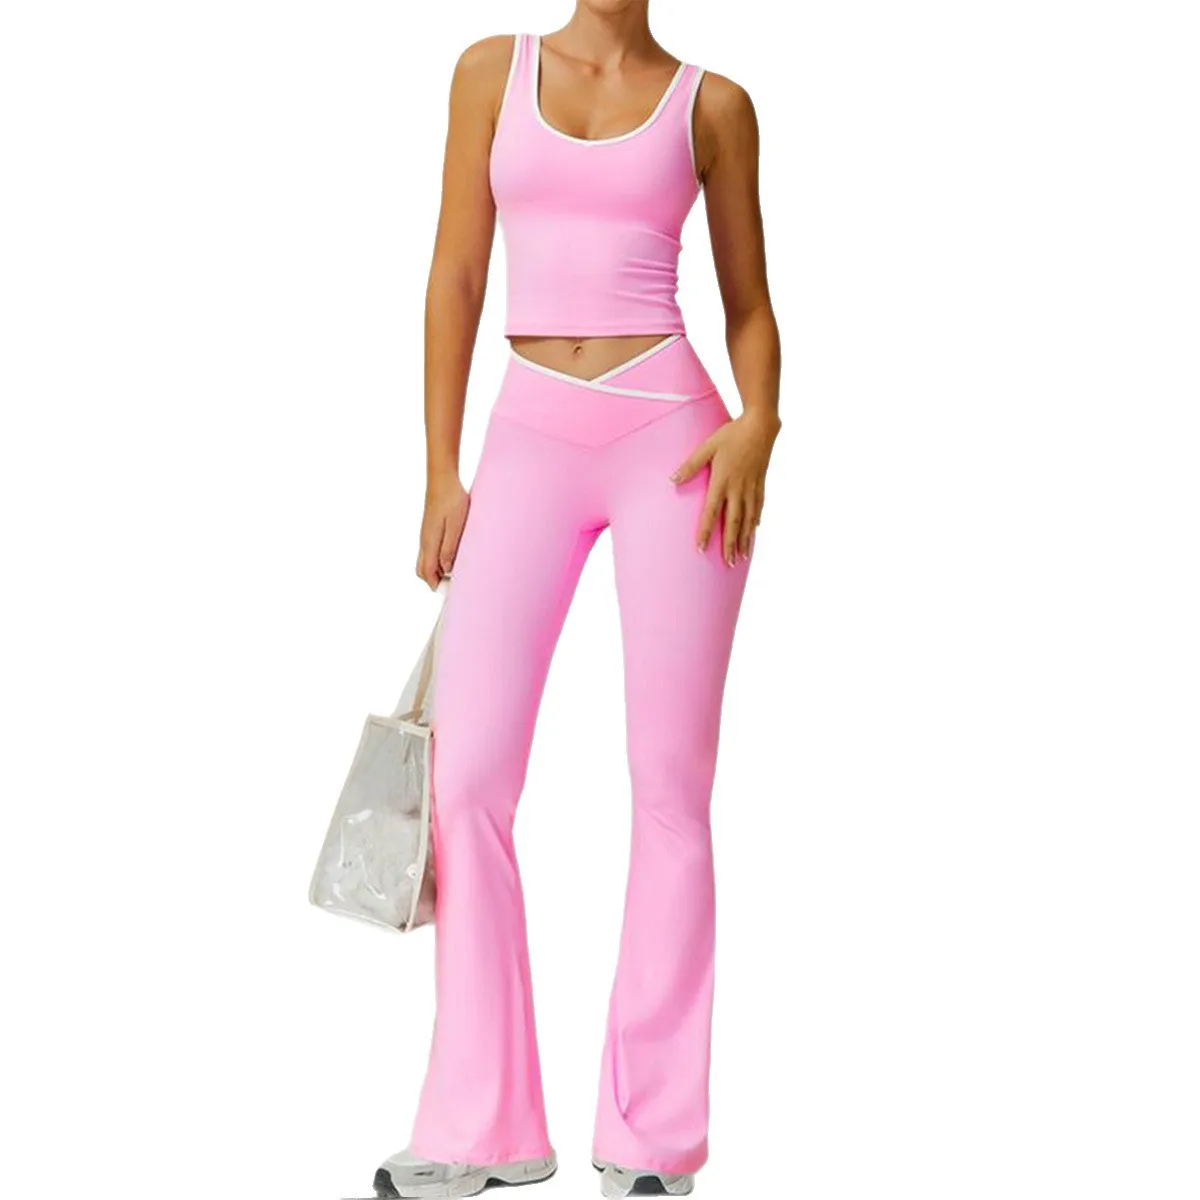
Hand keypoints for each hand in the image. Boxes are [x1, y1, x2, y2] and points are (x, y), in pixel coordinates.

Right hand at [416, 472, 468, 589]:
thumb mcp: (456, 525)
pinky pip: (429, 552)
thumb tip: (446, 570)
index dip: (436, 586)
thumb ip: (450, 548)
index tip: (450, 593)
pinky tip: (451, 557)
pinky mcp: (429, 530)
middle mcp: (424, 541)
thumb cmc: (452, 500)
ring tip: (454, 572)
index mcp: (429, 542)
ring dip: (436, 571)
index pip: (427, 573)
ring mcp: (425, 535)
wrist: (442, 479)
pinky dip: (437, 560)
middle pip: (422, 571)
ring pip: (425, 561)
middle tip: (453, 584)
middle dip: (434, 581)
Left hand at [671, 410, 780, 564]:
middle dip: (730, 544)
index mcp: (722, 481)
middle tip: (729, 563)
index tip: (701, 549)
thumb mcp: (707, 447)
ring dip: (744, 539)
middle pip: (733, 522)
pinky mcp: (760, 484)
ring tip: (742, 557)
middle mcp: (738, 489)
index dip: (706, 531)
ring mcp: (751, 488)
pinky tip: (754, 531)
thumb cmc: (731, 434)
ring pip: (748, 519)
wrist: (760, 426)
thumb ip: (691, 465)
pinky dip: (755, 522)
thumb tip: (672, 480)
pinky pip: (758, 507)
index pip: (712, 512)